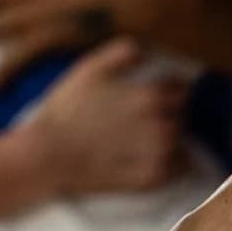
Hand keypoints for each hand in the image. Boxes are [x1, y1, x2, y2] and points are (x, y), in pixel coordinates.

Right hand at [14, 39, 188, 195]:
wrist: (49, 155)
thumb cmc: (68, 108)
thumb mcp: (90, 68)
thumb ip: (123, 52)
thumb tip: (147, 50)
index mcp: (150, 96)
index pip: (182, 89)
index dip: (170, 88)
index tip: (156, 91)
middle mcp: (161, 126)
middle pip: (182, 116)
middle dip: (170, 112)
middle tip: (145, 115)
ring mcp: (158, 156)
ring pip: (182, 142)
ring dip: (170, 137)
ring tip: (145, 136)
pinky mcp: (150, 180)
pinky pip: (177, 170)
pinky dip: (171, 162)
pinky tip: (150, 157)